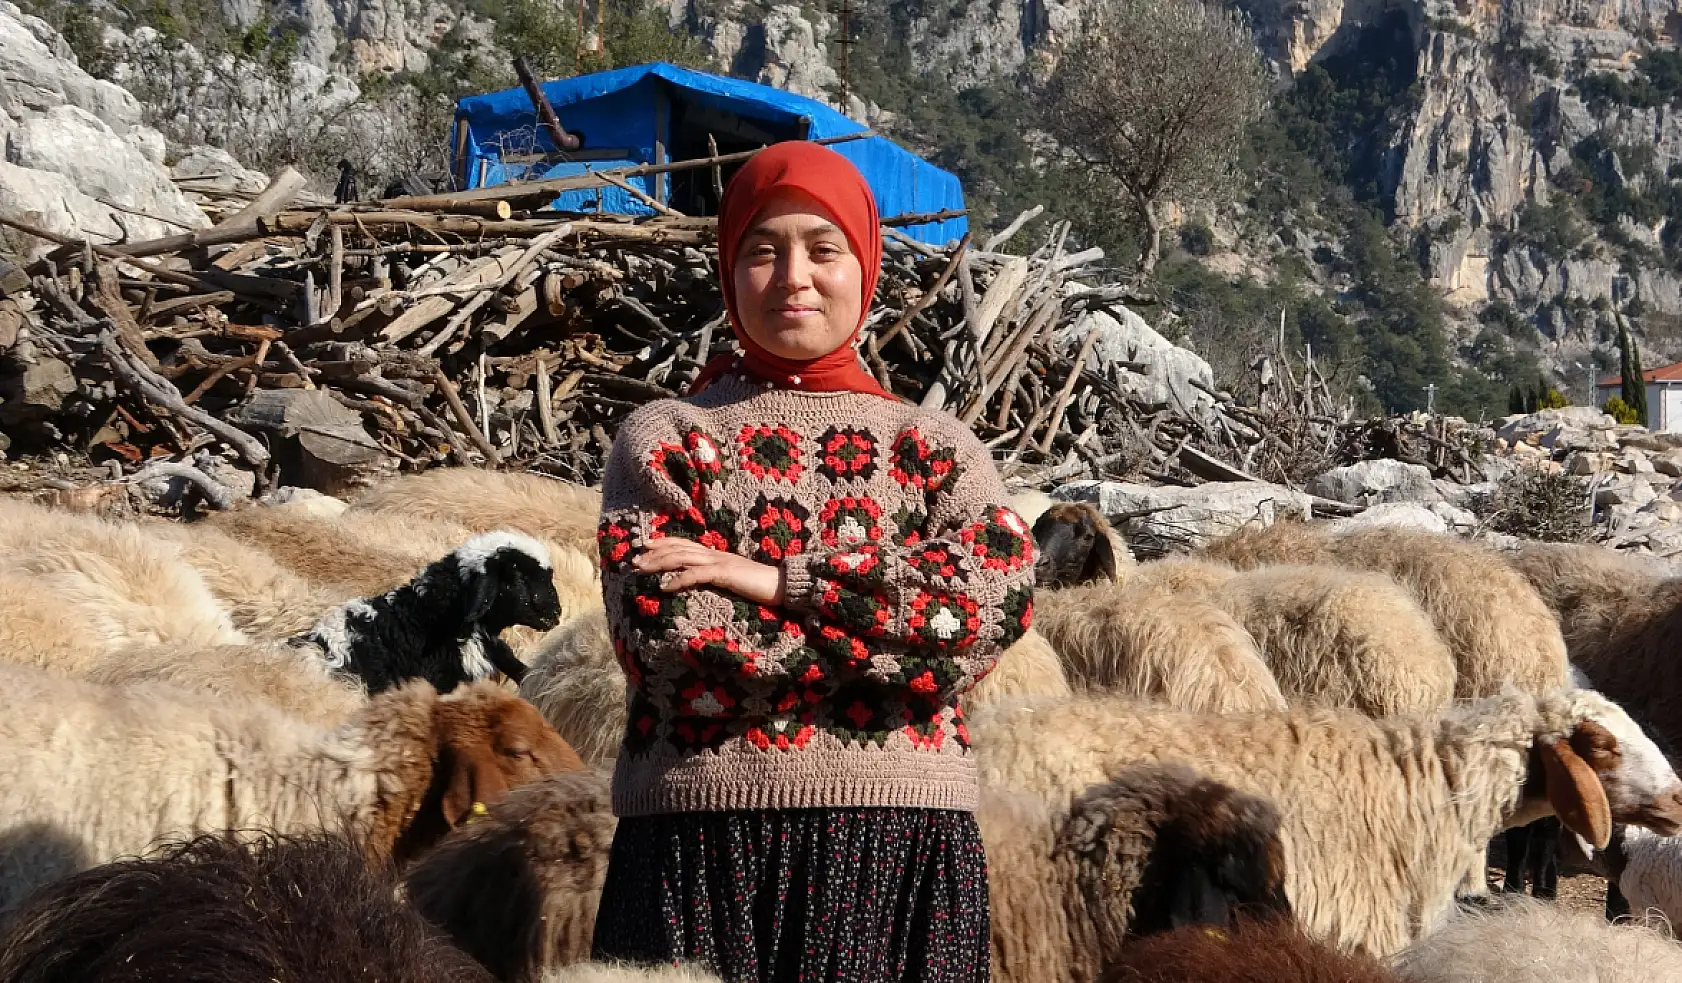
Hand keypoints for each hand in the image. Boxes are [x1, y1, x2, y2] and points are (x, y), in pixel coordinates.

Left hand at [633, 537, 785, 604]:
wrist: (781, 585)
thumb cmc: (759, 586)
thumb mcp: (732, 579)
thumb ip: (716, 577)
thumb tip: (699, 581)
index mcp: (716, 554)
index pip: (685, 543)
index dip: (663, 542)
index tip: (645, 545)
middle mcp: (715, 553)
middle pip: (679, 548)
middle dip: (654, 553)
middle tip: (634, 560)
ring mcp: (720, 561)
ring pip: (682, 557)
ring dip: (659, 563)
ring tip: (641, 569)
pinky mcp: (725, 573)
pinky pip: (696, 574)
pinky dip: (678, 579)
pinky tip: (664, 587)